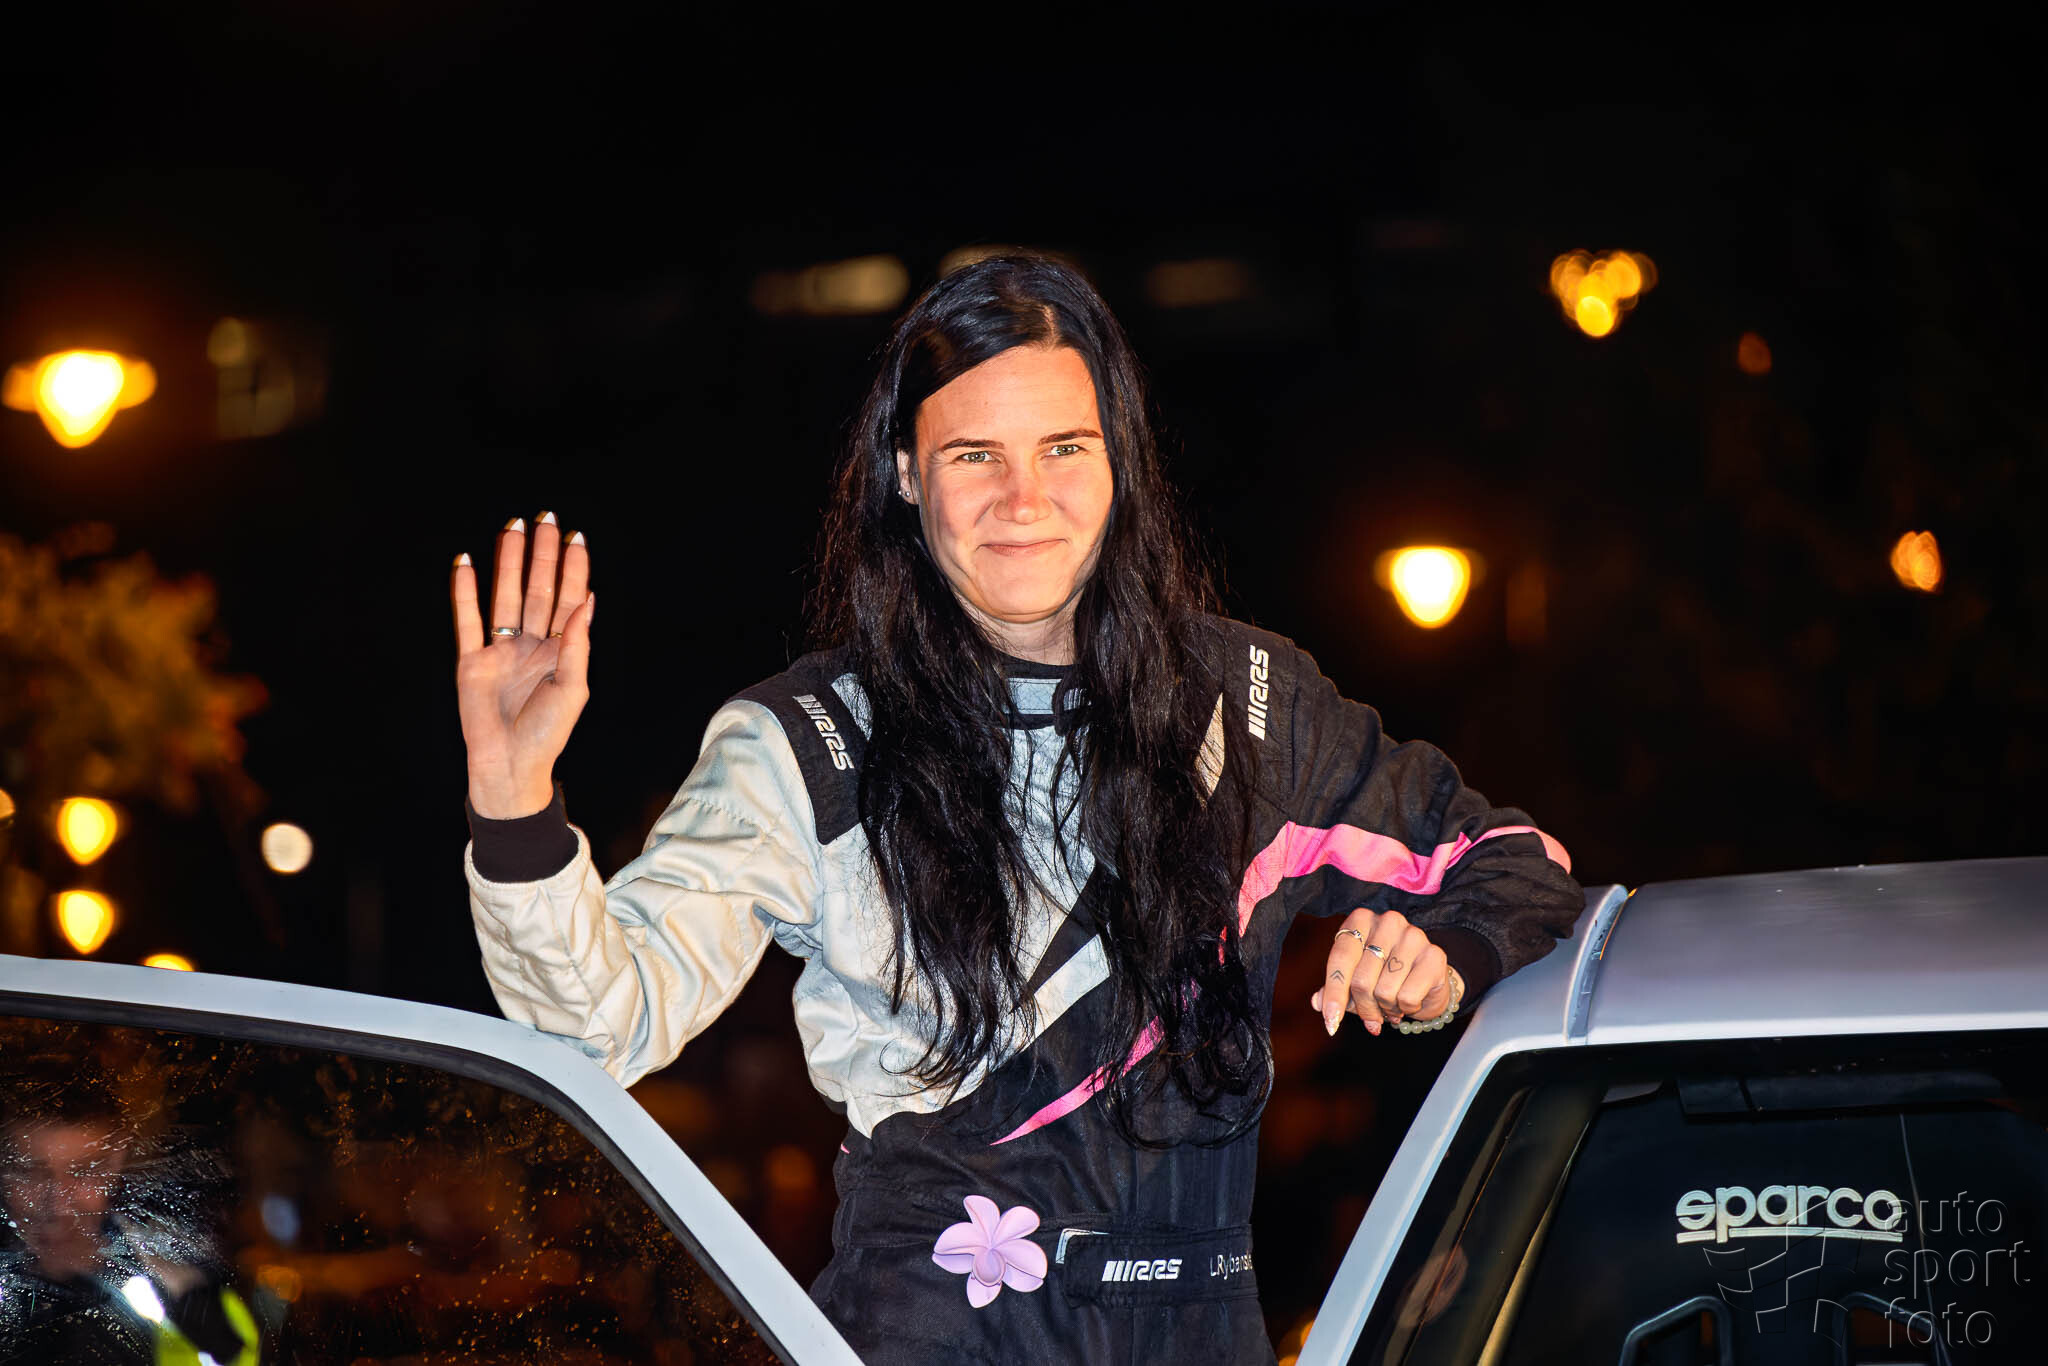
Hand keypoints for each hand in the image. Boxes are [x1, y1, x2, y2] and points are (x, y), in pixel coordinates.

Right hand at [452, 514, 593, 817]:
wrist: (508, 766)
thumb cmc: (547, 734)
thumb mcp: (572, 689)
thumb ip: (577, 644)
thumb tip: (588, 599)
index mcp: (561, 652)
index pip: (568, 600)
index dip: (572, 569)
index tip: (576, 537)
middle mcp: (531, 645)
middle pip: (537, 590)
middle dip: (542, 555)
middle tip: (545, 519)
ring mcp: (501, 650)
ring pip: (505, 596)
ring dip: (508, 563)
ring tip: (511, 528)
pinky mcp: (472, 660)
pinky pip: (468, 619)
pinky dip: (464, 591)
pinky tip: (465, 562)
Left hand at [1310, 909, 1450, 1035]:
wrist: (1429, 980)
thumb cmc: (1384, 976)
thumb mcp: (1354, 979)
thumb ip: (1334, 988)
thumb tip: (1317, 1002)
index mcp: (1361, 919)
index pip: (1340, 958)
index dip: (1334, 993)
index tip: (1331, 1022)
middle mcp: (1388, 921)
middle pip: (1361, 980)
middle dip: (1363, 1008)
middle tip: (1371, 1018)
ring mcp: (1413, 936)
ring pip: (1384, 991)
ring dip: (1386, 1008)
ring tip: (1393, 1003)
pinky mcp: (1434, 955)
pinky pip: (1407, 997)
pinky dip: (1405, 1008)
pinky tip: (1410, 1001)